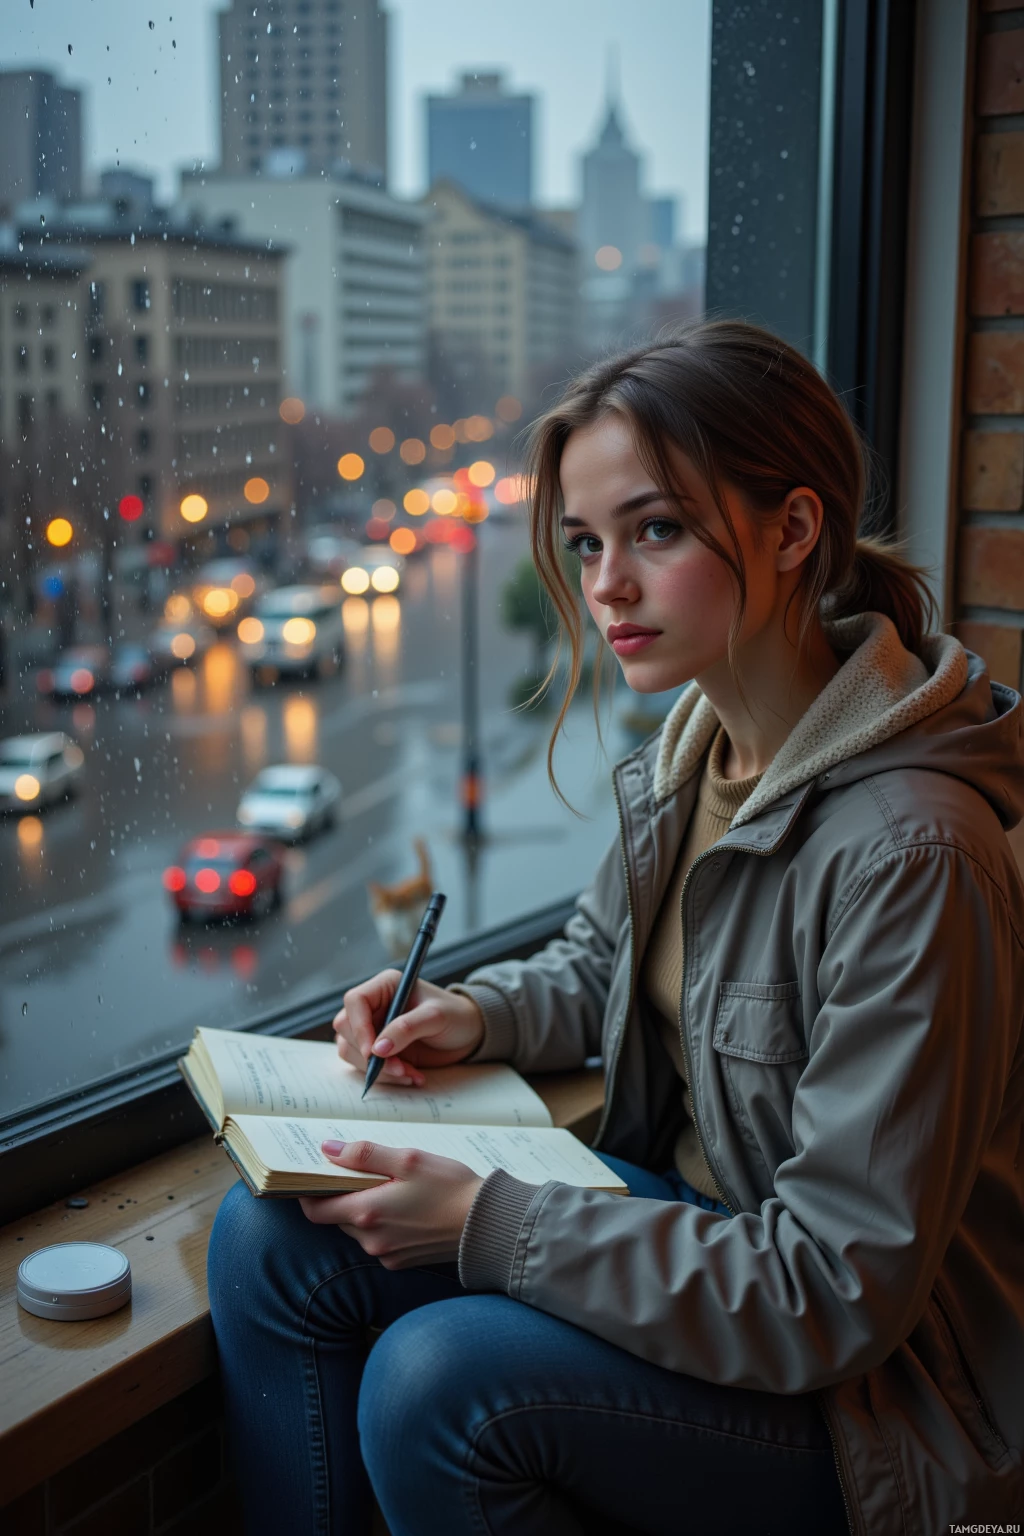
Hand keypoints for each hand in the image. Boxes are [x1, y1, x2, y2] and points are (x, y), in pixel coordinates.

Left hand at [299, 1139, 484, 1268]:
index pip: (315, 1210)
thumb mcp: (407, 1160)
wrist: (487, 1225)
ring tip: (388, 1186)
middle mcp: (371, 1240)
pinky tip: (405, 1206)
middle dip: (341, 1195)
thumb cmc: (450, 1187)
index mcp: (367, 1213)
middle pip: (337, 1218)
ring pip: (358, 1229)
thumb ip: (364, 1155)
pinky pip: (378, 1240)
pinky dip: (381, 1223)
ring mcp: (386, 1254)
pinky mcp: (402, 1262)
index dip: (306, 1192)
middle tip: (358, 1170)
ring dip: (363, 1208)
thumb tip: (328, 1150)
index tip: (310, 1175)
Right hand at [332, 971, 484, 1087]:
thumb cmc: (456, 1015)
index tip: (373, 1052)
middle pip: (347, 1029)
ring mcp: (374, 1029)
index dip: (359, 1027)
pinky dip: (386, 1076)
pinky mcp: (379, 1051)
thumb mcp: (435, 1017)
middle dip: (370, 1055)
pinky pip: (366, 1066)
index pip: (355, 1001)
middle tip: (399, 1068)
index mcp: (385, 987)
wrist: (469, 1034)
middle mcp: (375, 1006)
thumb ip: (406, 1028)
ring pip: (352, 1051)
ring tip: (410, 1074)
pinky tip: (411, 1076)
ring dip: (378, 1069)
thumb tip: (378, 1048)